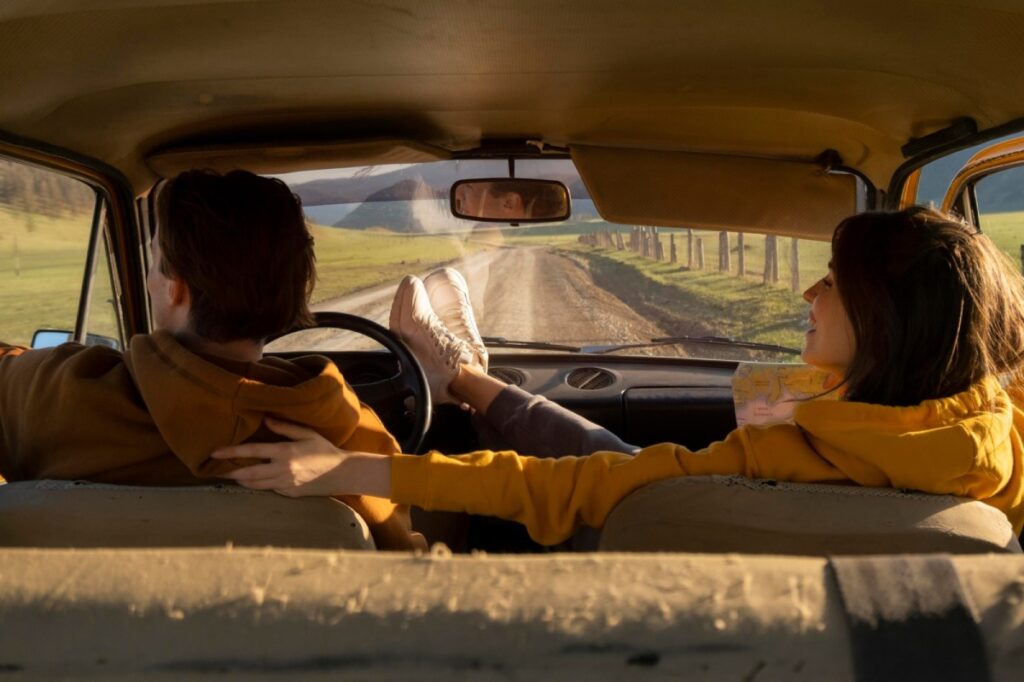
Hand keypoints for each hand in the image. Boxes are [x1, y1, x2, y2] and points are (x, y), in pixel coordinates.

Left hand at [212, 418, 375, 496]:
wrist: (342, 473)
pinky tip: (254, 481)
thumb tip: (266, 420)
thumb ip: (285, 428)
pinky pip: (269, 490)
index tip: (215, 453)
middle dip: (231, 472)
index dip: (232, 452)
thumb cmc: (325, 450)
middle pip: (248, 474)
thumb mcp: (307, 434)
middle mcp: (282, 470)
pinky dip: (259, 486)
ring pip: (256, 485)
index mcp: (285, 452)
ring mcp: (286, 484)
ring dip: (242, 481)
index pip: (252, 452)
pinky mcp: (289, 494)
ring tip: (231, 476)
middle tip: (217, 470)